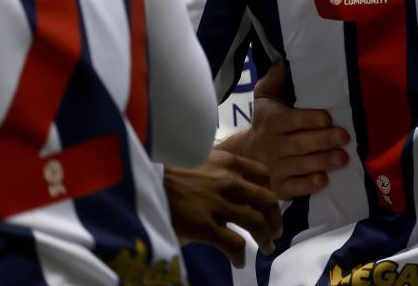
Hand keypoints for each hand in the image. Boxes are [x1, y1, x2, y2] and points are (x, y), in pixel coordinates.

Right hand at [164, 149, 281, 265]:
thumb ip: (215, 169)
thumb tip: (226, 185)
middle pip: (266, 200)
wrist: (141, 176)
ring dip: (265, 238)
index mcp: (228, 162)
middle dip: (274, 218)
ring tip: (266, 247)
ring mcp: (219, 204)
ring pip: (256, 223)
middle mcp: (229, 181)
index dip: (270, 190)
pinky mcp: (205, 226)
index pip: (263, 175)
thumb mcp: (197, 157)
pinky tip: (239, 261)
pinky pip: (234, 244)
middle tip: (275, 230)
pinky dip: (240, 255)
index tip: (270, 203)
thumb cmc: (164, 168)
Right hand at [239, 60, 349, 198]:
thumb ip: (275, 78)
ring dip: (321, 162)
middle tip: (344, 137)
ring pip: (298, 166)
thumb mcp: (265, 96)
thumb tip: (284, 58)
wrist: (246, 153)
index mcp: (271, 121)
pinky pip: (292, 189)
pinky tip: (322, 181)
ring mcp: (275, 168)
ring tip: (342, 158)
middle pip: (298, 144)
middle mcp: (272, 145)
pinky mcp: (279, 187)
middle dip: (322, 141)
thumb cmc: (267, 119)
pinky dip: (307, 186)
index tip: (327, 118)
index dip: (308, 119)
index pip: (289, 120)